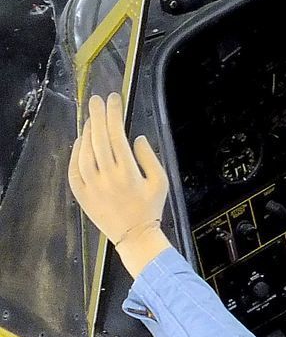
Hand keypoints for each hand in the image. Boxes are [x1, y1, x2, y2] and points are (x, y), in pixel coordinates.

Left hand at [68, 93, 171, 275]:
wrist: (134, 236)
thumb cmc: (150, 208)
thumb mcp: (160, 182)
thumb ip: (149, 158)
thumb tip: (136, 138)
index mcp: (128, 172)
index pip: (117, 134)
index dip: (114, 114)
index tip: (114, 99)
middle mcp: (107, 176)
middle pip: (99, 138)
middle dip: (97, 116)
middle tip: (96, 100)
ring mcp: (91, 185)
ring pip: (84, 151)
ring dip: (87, 132)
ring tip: (90, 119)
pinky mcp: (81, 193)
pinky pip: (74, 168)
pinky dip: (75, 152)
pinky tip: (80, 142)